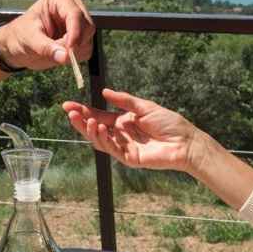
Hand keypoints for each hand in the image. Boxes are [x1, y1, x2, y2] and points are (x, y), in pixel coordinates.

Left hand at [0, 0, 94, 68]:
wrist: (18, 46)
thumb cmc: (20, 36)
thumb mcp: (29, 40)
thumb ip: (46, 48)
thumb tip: (64, 56)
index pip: (74, 13)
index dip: (75, 32)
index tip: (69, 49)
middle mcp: (71, 6)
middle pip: (87, 25)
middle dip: (74, 43)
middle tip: (57, 53)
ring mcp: (78, 22)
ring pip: (89, 38)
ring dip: (75, 51)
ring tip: (54, 52)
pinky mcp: (80, 36)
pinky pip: (87, 49)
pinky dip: (76, 56)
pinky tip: (60, 54)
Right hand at [62, 88, 204, 173]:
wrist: (185, 141)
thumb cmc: (169, 123)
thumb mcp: (145, 107)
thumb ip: (124, 101)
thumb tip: (105, 92)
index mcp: (122, 121)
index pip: (98, 115)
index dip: (83, 110)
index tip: (67, 105)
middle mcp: (120, 134)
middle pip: (95, 129)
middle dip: (81, 121)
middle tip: (70, 113)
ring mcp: (123, 147)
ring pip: (100, 141)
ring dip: (90, 131)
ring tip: (86, 120)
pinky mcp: (129, 158)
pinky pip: (112, 150)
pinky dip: (103, 140)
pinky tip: (99, 129)